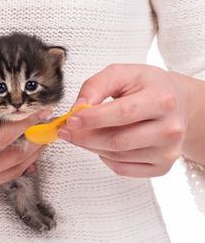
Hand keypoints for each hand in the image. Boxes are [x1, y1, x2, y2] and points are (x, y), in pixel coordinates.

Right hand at [0, 94, 50, 222]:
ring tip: (44, 143)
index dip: (24, 124)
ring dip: (29, 157)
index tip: (41, 113)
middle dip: (35, 140)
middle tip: (52, 127)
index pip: (0, 137)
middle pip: (13, 156)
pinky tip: (22, 165)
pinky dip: (14, 171)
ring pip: (9, 172)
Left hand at [57, 64, 194, 176]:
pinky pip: (123, 169)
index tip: (70, 120)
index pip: (123, 113)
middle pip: (117, 141)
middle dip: (84, 137)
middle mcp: (170, 128)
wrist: (178, 103)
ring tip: (81, 134)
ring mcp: (168, 151)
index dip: (92, 119)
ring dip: (90, 146)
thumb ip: (96, 86)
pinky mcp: (162, 167)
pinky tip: (102, 144)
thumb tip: (77, 108)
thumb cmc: (148, 87)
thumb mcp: (122, 74)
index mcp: (163, 99)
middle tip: (64, 131)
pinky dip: (104, 158)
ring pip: (116, 157)